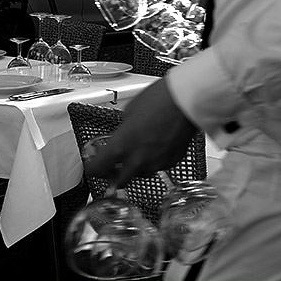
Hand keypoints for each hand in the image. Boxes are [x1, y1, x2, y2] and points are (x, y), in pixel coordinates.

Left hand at [83, 78, 197, 185]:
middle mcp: (137, 160)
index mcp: (120, 146)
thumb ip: (122, 131)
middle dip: (114, 173)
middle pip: (118, 182)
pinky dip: (155, 160)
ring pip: (140, 175)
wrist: (187, 99)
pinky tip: (157, 145)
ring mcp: (156, 163)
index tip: (93, 163)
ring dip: (136, 167)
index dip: (92, 167)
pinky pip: (158, 167)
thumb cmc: (160, 99)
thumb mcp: (129, 111)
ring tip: (140, 150)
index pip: (96, 170)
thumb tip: (121, 135)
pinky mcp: (173, 161)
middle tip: (114, 163)